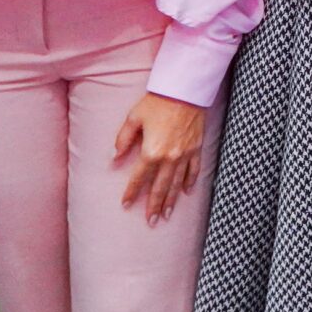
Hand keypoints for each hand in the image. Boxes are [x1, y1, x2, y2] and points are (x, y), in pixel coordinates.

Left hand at [113, 92, 208, 224]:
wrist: (186, 89)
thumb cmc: (158, 101)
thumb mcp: (134, 117)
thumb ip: (123, 139)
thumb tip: (114, 157)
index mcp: (151, 151)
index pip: (139, 178)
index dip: (132, 192)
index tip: (126, 204)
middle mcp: (169, 157)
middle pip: (160, 187)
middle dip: (154, 206)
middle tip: (151, 222)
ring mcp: (185, 154)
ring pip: (177, 183)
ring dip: (171, 201)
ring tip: (167, 215)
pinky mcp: (197, 148)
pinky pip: (194, 169)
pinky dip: (191, 182)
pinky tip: (187, 192)